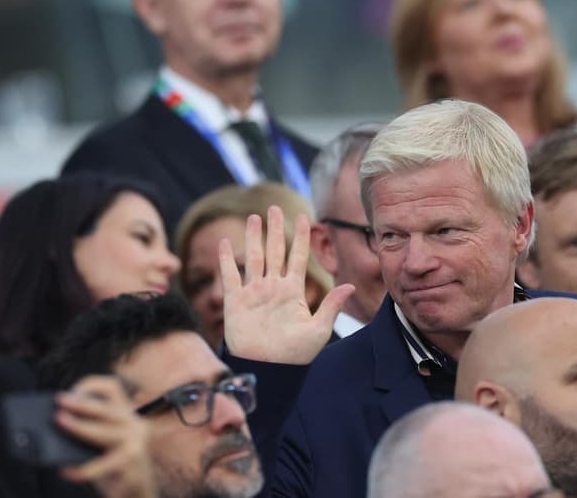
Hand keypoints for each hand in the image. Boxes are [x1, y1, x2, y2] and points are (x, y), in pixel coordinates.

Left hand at [55, 376, 156, 497]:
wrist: (138, 489)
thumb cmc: (116, 464)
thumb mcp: (105, 443)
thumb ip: (91, 431)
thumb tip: (61, 423)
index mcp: (126, 415)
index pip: (112, 389)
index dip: (92, 384)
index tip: (71, 391)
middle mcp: (134, 424)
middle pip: (105, 408)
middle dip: (81, 404)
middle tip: (60, 403)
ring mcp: (135, 443)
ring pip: (102, 431)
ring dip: (79, 427)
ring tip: (59, 425)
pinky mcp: (130, 463)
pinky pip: (100, 465)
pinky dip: (81, 469)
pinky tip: (67, 471)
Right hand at [220, 205, 354, 363]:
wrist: (269, 370)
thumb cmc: (295, 355)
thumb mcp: (319, 330)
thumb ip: (331, 306)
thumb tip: (350, 286)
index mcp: (293, 291)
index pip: (297, 257)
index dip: (300, 237)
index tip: (304, 217)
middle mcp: (273, 287)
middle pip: (274, 250)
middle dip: (275, 229)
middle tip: (274, 207)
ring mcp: (254, 293)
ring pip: (253, 257)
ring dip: (253, 237)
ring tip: (254, 217)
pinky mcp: (236, 302)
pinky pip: (231, 276)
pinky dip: (227, 260)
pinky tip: (225, 242)